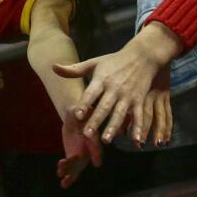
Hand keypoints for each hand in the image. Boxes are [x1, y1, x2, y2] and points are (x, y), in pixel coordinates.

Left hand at [54, 24, 179, 143]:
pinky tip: (136, 140)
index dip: (84, 104)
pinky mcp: (139, 100)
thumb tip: (53, 67)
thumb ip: (74, 69)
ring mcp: (127, 95)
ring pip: (120, 114)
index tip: (77, 115)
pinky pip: (138, 116)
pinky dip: (138, 128)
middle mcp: (114, 88)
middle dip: (96, 120)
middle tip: (87, 134)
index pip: (91, 93)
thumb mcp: (94, 62)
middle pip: (104, 107)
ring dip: (113, 127)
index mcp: (102, 79)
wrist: (142, 56)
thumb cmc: (114, 60)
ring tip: (106, 140)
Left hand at [57, 115, 101, 188]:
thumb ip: (78, 111)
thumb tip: (79, 111)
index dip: (96, 153)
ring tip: (60, 172)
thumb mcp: (77, 109)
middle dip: (77, 163)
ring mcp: (82, 155)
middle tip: (68, 163)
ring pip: (76, 166)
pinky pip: (72, 170)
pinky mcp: (74, 157)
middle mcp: (89, 148)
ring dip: (69, 171)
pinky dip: (68, 177)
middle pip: (84, 158)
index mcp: (92, 136)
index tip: (97, 163)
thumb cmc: (78, 112)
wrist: (76, 118)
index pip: (95, 145)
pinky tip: (63, 183)